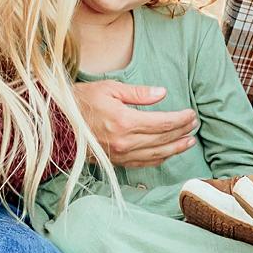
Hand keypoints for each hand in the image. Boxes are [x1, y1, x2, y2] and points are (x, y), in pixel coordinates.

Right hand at [71, 80, 197, 167]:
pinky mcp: (115, 161)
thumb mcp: (110, 88)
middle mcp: (125, 141)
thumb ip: (138, 93)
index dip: (181, 119)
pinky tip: (168, 153)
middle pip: (163, 139)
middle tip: (194, 124)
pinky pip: (143, 163)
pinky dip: (159, 159)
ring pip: (156, 155)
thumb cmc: (81, 101)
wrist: (57, 123)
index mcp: (125, 121)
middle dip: (182, 131)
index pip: (163, 123)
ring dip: (176, 148)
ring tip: (189, 141)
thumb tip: (162, 93)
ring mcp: (120, 154)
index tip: (191, 114)